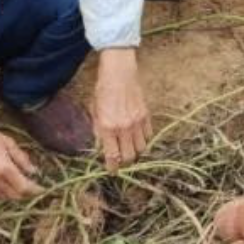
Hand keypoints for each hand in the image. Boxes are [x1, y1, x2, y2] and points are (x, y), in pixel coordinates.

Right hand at [0, 111, 42, 199]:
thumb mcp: (9, 143)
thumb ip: (22, 159)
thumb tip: (34, 171)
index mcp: (4, 168)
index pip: (24, 188)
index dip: (35, 190)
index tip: (44, 189)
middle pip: (15, 196)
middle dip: (27, 194)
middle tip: (35, 187)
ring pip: (5, 198)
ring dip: (16, 194)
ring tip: (23, 185)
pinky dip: (3, 194)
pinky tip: (8, 185)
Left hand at [91, 48, 152, 170]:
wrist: (119, 73)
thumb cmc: (103, 90)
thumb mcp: (94, 111)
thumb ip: (99, 131)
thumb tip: (102, 146)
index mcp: (108, 127)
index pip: (112, 156)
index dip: (112, 167)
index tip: (112, 171)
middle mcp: (124, 128)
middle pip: (130, 156)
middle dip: (125, 162)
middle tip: (121, 160)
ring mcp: (137, 122)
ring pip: (141, 148)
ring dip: (135, 151)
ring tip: (130, 149)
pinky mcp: (146, 115)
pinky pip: (148, 135)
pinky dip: (143, 139)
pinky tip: (137, 137)